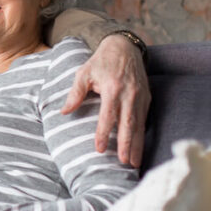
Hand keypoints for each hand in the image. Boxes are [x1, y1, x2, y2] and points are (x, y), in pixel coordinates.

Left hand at [61, 34, 149, 166]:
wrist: (125, 47)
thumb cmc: (101, 62)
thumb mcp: (84, 73)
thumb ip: (75, 93)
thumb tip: (64, 112)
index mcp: (112, 88)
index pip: (108, 116)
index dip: (103, 133)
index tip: (99, 149)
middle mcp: (129, 94)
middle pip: (128, 124)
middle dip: (126, 145)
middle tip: (124, 163)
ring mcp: (141, 97)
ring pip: (139, 125)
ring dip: (137, 145)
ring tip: (134, 163)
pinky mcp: (147, 98)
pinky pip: (145, 120)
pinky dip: (142, 136)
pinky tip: (140, 149)